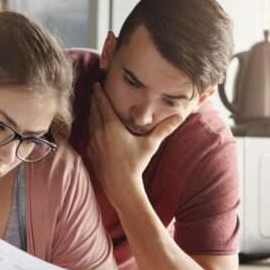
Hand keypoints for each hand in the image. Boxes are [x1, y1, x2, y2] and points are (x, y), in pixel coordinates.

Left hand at [87, 83, 182, 204]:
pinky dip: (90, 126)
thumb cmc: (135, 164)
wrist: (120, 186)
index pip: (102, 104)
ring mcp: (93, 142)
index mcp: (111, 126)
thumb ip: (164, 129)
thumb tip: (180, 117)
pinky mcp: (91, 152)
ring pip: (89, 122)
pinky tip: (93, 127)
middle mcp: (99, 132)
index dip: (99, 93)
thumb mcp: (150, 145)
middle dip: (94, 100)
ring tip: (93, 105)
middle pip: (94, 110)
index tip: (96, 84)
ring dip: (91, 112)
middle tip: (94, 90)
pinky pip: (88, 134)